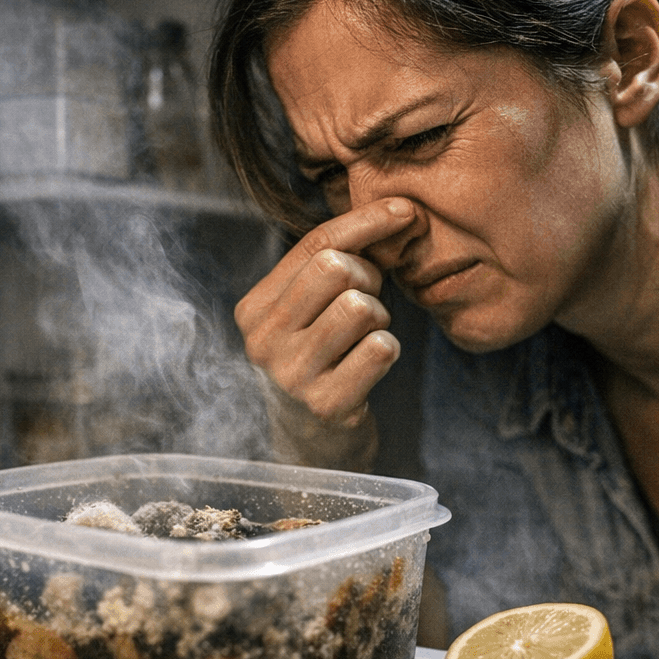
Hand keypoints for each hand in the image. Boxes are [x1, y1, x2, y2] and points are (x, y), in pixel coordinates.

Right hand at [237, 198, 416, 466]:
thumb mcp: (312, 310)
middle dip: (367, 278)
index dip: (364, 222)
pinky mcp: (327, 405)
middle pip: (336, 267)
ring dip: (378, 319)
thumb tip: (400, 212)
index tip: (404, 211)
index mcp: (254, 309)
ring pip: (360, 307)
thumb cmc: (321, 361)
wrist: (312, 447)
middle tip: (367, 304)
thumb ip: (338, 261)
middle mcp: (263, 341)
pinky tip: (370, 367)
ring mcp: (292, 376)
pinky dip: (388, 351)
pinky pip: (381, 349)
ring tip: (364, 339)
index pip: (313, 244)